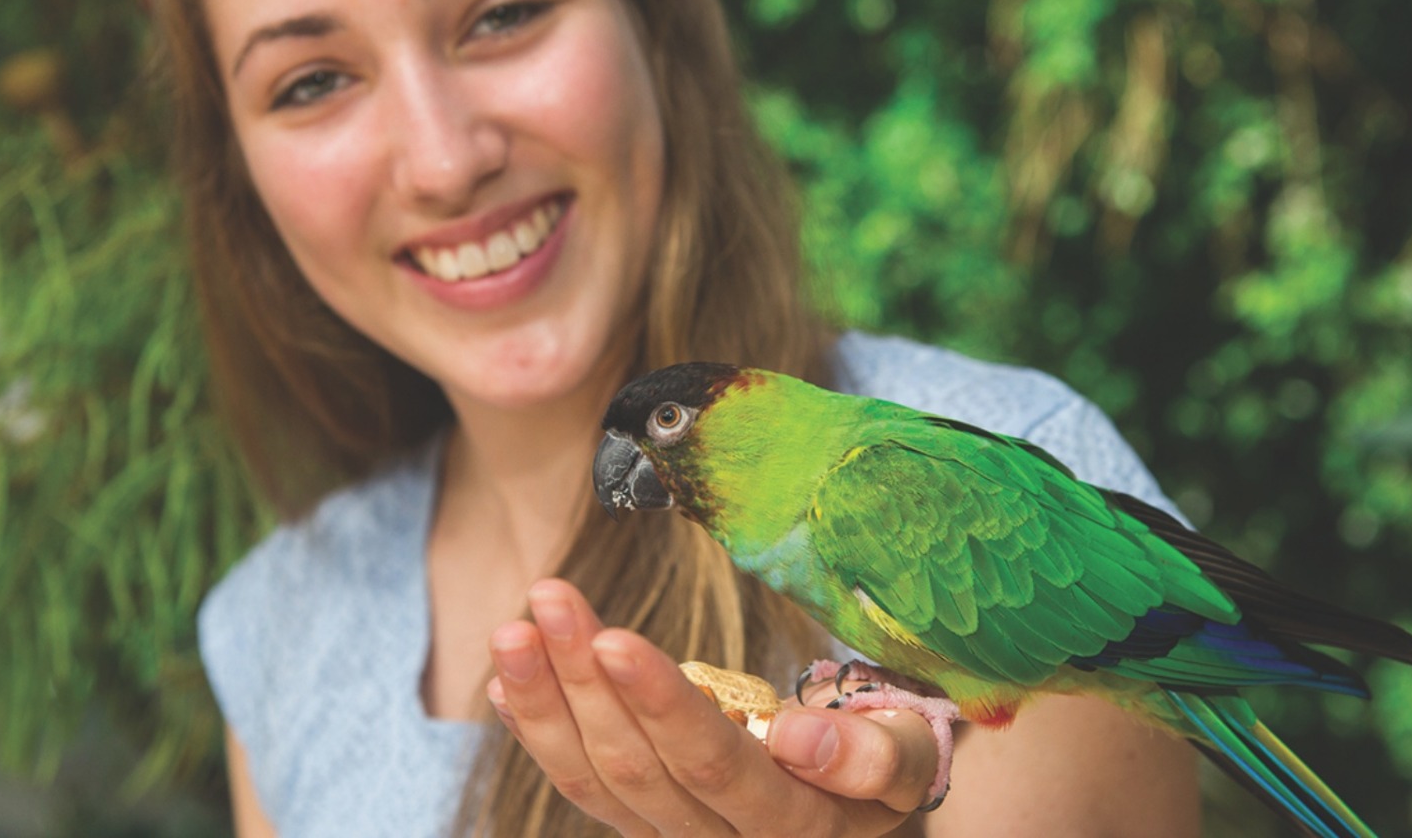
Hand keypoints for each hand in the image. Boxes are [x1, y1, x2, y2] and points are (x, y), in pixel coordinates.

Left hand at [487, 578, 940, 836]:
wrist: (855, 799)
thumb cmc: (885, 757)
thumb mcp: (905, 755)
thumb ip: (871, 756)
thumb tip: (797, 736)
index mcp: (791, 827)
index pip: (713, 764)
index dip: (659, 704)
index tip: (613, 639)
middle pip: (636, 766)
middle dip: (583, 678)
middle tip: (548, 596)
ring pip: (595, 777)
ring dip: (546, 699)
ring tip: (514, 629)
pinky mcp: (642, 823)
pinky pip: (582, 784)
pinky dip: (538, 730)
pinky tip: (506, 680)